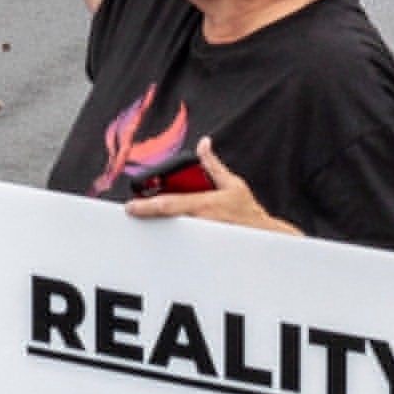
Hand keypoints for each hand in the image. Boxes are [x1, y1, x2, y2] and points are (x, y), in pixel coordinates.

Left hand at [140, 151, 291, 235]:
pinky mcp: (202, 249)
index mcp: (203, 205)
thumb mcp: (232, 184)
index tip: (130, 206)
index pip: (168, 204)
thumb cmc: (248, 212)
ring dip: (160, 226)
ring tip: (152, 219)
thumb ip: (213, 165)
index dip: (146, 205)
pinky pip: (183, 244)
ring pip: (172, 233)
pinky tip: (169, 234)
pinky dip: (172, 238)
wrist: (264, 238)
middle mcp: (199, 223)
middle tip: (136, 212)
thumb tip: (204, 144)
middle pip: (165, 221)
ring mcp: (200, 238)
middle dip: (149, 216)